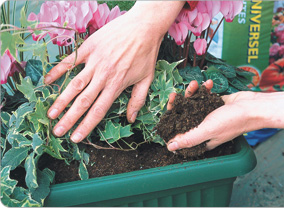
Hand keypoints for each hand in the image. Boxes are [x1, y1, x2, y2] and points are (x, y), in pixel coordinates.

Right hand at [45, 2, 184, 142]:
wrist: (144, 26)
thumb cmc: (146, 53)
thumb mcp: (147, 79)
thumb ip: (137, 100)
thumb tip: (131, 119)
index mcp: (117, 85)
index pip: (98, 111)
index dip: (86, 126)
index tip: (75, 137)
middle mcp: (103, 76)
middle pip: (83, 101)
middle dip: (69, 118)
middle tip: (57, 131)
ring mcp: (94, 61)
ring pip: (74, 84)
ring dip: (61, 100)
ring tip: (50, 114)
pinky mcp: (89, 48)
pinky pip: (70, 61)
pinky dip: (58, 71)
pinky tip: (48, 81)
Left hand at [167, 80, 283, 150]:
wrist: (254, 106)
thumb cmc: (232, 121)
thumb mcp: (208, 130)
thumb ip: (189, 139)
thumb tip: (170, 147)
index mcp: (201, 139)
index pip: (180, 132)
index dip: (172, 122)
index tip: (168, 109)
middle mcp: (204, 128)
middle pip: (184, 116)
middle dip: (179, 104)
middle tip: (175, 94)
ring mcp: (209, 115)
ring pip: (193, 104)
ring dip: (192, 93)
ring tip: (194, 83)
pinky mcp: (215, 104)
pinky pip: (204, 97)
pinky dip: (204, 90)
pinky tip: (208, 83)